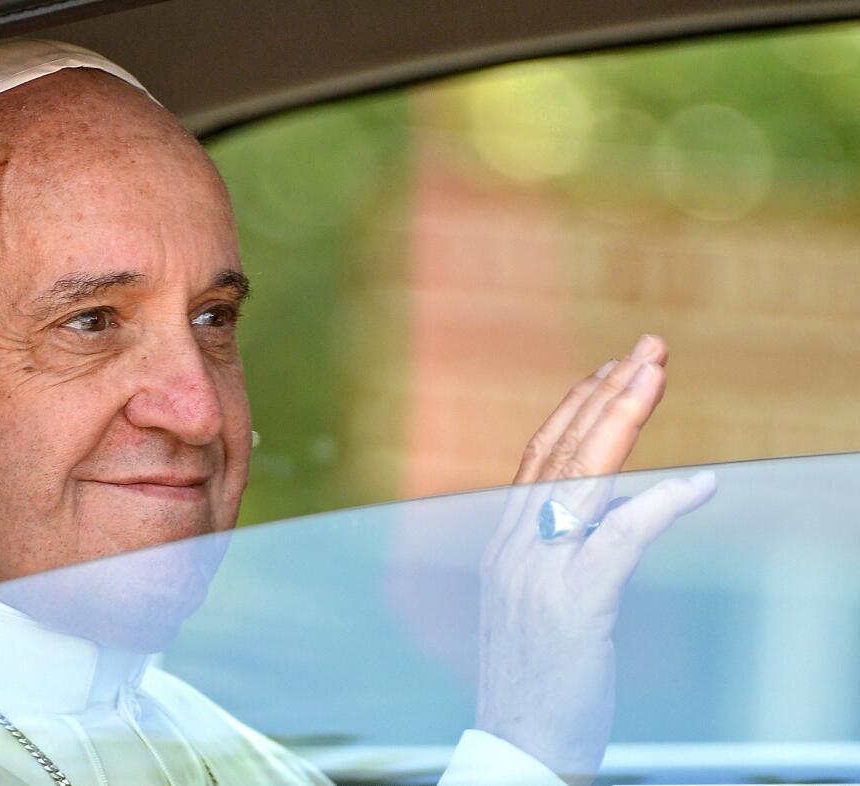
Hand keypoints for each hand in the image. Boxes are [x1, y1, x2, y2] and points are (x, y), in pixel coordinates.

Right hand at [475, 335, 715, 782]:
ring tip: (654, 374)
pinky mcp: (573, 605)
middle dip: (605, 393)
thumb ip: (558, 548)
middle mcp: (514, 545)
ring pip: (581, 475)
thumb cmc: (533, 679)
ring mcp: (538, 572)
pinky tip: (700, 484)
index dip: (576, 408)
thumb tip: (611, 509)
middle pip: (560, 450)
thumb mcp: (533, 602)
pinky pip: (619, 537)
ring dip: (621, 417)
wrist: (512, 744)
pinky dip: (661, 505)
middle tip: (646, 348)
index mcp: (505, 542)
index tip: (610, 370)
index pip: (539, 456)